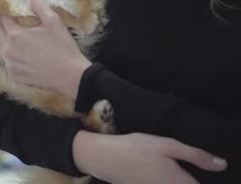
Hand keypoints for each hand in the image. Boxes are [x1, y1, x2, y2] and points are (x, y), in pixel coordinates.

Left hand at [0, 0, 91, 100]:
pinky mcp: (13, 76)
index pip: (4, 18)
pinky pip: (9, 64)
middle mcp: (7, 50)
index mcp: (14, 34)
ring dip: (10, 44)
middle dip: (8, 28)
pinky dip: (14, 60)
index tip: (19, 16)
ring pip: (3, 49)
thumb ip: (38, 6)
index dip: (11, 14)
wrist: (69, 75)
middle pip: (0, 33)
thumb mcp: (53, 21)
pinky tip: (28, 59)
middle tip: (24, 29)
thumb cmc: (62, 46)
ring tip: (26, 45)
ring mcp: (9, 65)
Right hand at [73, 131, 226, 183]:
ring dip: (173, 179)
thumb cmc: (135, 148)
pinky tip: (150, 170)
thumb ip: (195, 156)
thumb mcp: (167, 145)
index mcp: (179, 182)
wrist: (103, 157)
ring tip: (159, 166)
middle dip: (185, 179)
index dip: (200, 178)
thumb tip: (221, 164)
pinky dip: (159, 180)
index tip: (195, 168)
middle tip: (171, 164)